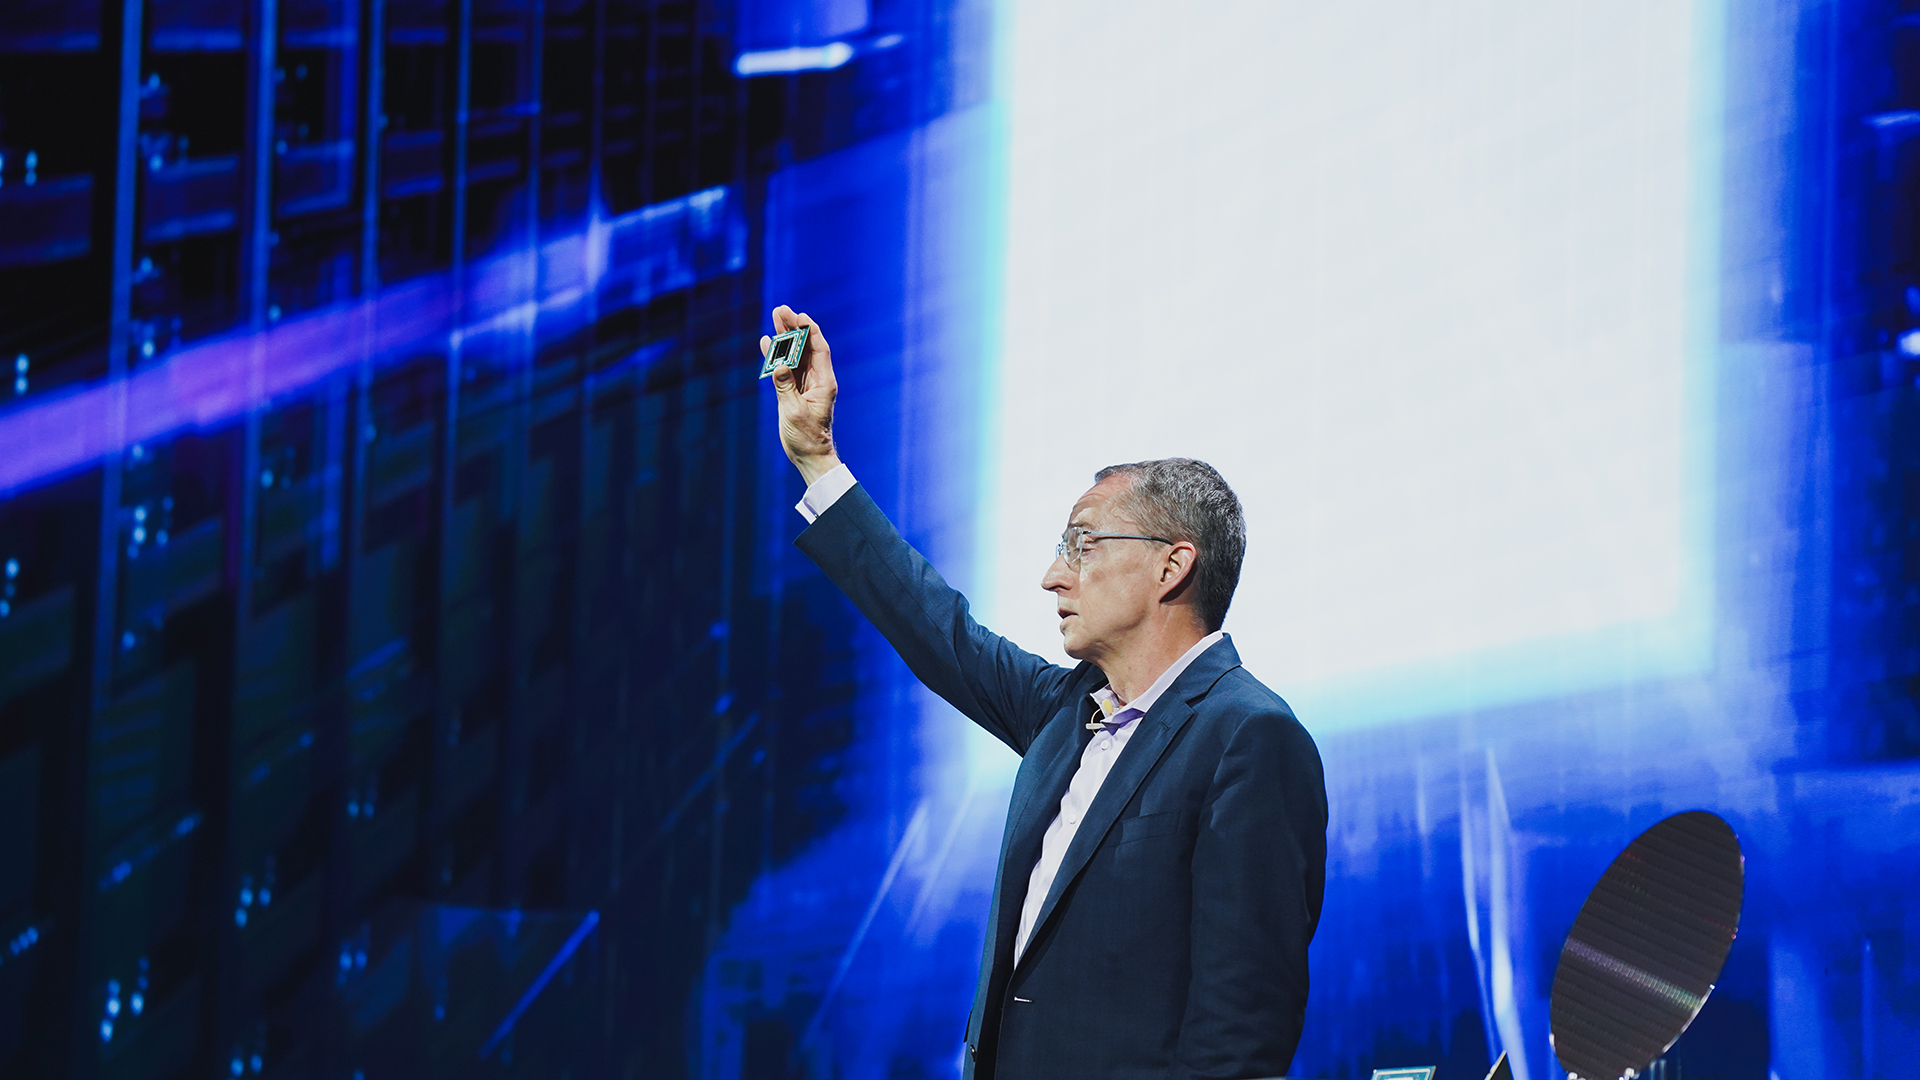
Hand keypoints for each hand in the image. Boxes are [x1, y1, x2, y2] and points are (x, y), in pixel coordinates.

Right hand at [763, 305, 841, 484]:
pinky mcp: (795, 391)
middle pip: (806, 347)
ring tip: (774, 318)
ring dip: (785, 337)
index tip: (799, 316)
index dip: (810, 330)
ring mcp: (806, 384)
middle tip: (780, 310)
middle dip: (794, 328)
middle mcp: (817, 380)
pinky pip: (786, 368)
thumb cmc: (807, 437)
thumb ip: (785, 387)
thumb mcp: (794, 412)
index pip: (819, 349)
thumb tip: (778, 365)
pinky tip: (767, 344)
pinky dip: (777, 356)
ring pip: (795, 355)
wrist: (810, 456)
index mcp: (823, 383)